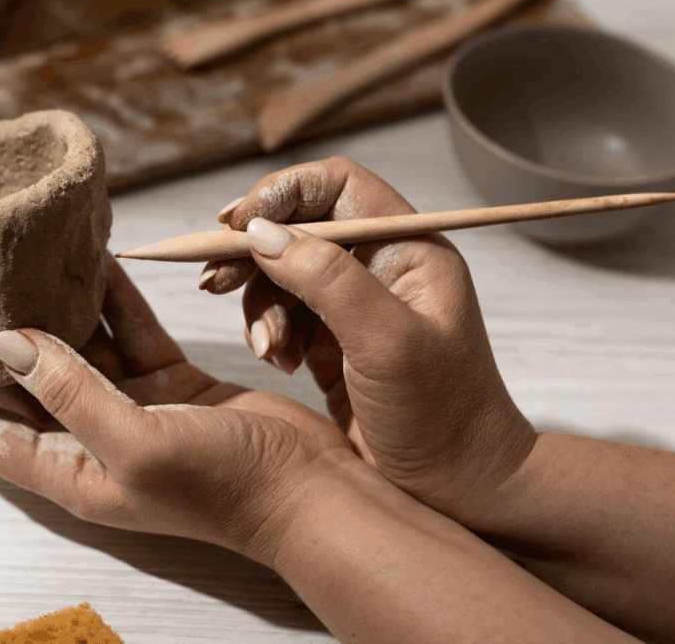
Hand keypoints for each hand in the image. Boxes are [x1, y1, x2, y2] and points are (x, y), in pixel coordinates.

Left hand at [0, 256, 361, 565]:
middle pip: (15, 383)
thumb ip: (69, 392)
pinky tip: (92, 261)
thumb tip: (7, 342)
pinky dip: (111, 299)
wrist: (309, 491)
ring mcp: (130, 409)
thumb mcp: (135, 443)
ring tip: (11, 259)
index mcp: (68, 469)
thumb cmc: (224, 488)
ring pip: (74, 348)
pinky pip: (128, 332)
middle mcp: (90, 439)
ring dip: (48, 306)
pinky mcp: (170, 383)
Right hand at [200, 157, 535, 522]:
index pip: (336, 185)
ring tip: (270, 348)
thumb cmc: (444, 417)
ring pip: (282, 273)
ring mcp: (356, 304)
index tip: (236, 224)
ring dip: (260, 306)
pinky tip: (281, 363)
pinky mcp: (335, 341)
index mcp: (407, 247)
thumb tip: (262, 233)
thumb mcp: (387, 343)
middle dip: (253, 252)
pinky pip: (283, 316)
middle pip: (298, 226)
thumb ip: (327, 280)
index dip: (281, 192)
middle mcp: (381, 266)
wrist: (460, 488)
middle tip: (214, 280)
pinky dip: (269, 334)